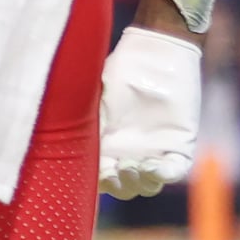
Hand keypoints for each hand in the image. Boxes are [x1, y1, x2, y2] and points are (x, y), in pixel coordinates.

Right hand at [98, 26, 201, 198]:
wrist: (157, 51)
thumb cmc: (123, 68)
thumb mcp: (98, 96)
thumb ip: (86, 122)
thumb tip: (61, 142)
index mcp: (108, 142)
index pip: (102, 176)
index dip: (100, 181)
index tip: (99, 170)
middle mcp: (130, 150)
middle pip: (125, 187)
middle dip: (120, 185)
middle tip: (118, 169)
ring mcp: (155, 149)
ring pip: (148, 185)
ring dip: (140, 183)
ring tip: (135, 165)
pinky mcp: (179, 143)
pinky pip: (174, 171)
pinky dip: (163, 175)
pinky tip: (153, 166)